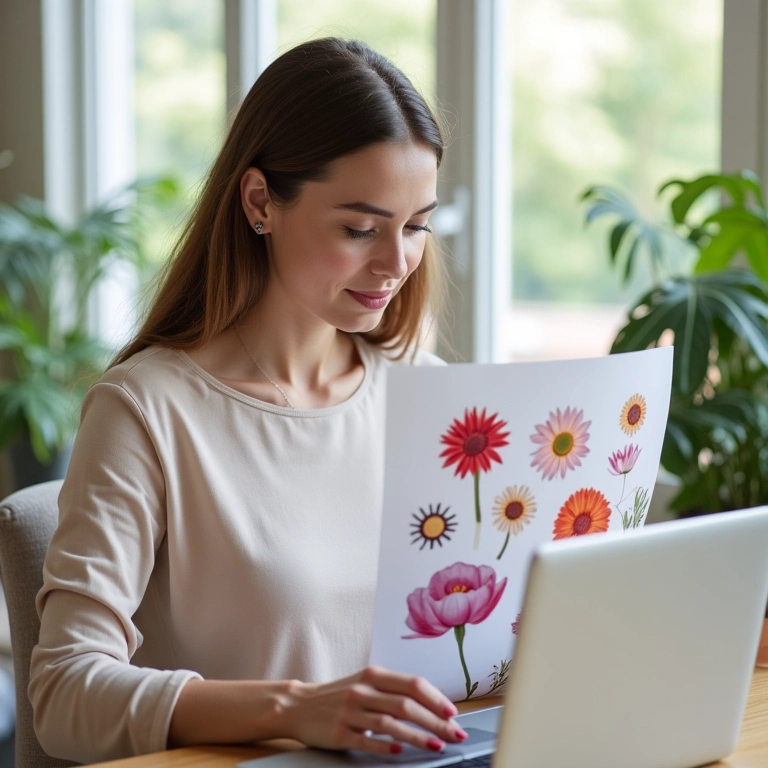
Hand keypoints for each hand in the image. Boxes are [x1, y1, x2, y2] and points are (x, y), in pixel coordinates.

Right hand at [280, 666, 467, 754]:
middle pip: (407, 704)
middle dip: (435, 720)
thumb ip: (393, 690)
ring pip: (391, 723)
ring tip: (436, 745)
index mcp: (373, 675)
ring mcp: (350, 711)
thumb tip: (431, 705)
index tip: (453, 713)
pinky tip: (400, 752)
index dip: (436, 698)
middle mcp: (363, 690)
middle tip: (454, 733)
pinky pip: (367, 741)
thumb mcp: (365, 683)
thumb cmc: (339, 695)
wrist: (298, 704)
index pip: (413, 684)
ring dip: (417, 736)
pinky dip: (386, 747)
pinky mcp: (339, 733)